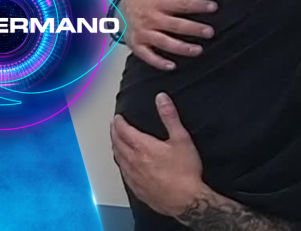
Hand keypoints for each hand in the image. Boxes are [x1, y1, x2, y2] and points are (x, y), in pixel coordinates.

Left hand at [111, 93, 207, 216]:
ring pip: (118, 160)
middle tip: (113, 127)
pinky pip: (123, 174)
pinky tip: (124, 166)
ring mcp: (134, 177)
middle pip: (118, 144)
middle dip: (114, 133)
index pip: (124, 131)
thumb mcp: (181, 138)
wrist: (187, 201)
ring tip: (115, 143)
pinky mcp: (137, 189)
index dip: (119, 123)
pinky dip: (121, 165)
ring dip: (115, 148)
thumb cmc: (185, 172)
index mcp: (144, 147)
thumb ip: (170, 117)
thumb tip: (161, 99)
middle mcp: (134, 162)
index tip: (117, 118)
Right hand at [120, 0, 217, 69]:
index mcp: (161, 1)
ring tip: (198, 50)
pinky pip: (148, 56)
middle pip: (175, 24)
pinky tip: (172, 66)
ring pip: (164, 41)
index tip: (213, 7)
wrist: (121, 7)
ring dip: (181, 47)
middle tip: (209, 32)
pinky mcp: (138, 45)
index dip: (199, 5)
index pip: (182, 3)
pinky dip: (159, 62)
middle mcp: (152, 17)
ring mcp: (144, 32)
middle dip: (193, 28)